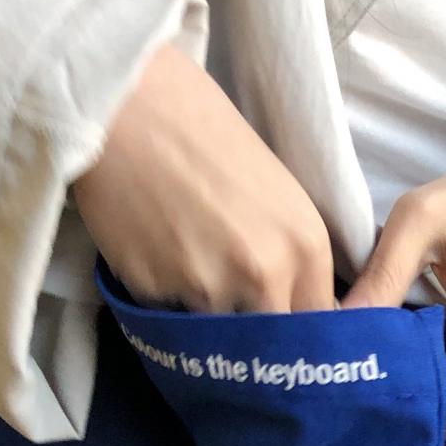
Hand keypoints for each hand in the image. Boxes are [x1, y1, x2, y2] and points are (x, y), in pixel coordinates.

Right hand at [74, 44, 336, 312]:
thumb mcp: (277, 194)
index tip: (279, 325)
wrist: (129, 104)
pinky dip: (161, 296)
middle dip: (254, 338)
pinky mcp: (155, 292)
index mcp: (307, 245)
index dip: (296, 328)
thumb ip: (289, 255)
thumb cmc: (204, 130)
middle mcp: (266, 274)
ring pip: (215, 335)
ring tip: (183, 260)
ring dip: (203, 314)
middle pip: (271, 341)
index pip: (317, 321)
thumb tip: (291, 307)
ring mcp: (208, 288)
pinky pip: (166, 316)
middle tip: (230, 305)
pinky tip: (150, 247)